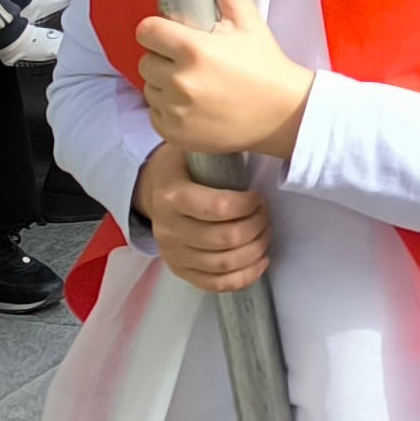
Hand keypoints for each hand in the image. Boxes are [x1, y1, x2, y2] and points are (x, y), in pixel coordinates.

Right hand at [134, 139, 272, 292]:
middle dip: (256, 227)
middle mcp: (168, 228)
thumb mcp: (192, 147)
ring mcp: (172, 253)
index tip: (258, 197)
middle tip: (266, 215)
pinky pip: (215, 284)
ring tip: (265, 233)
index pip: (217, 208)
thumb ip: (214, 144)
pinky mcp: (180, 270)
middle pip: (224, 239)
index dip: (247, 205)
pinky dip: (244, 277)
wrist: (153, 190)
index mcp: (172, 195)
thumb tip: (251, 136)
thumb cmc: (184, 166)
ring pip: (223, 264)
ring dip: (255, 250)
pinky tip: (261, 261)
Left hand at [135, 0, 314, 159]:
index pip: (147, 31)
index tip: (173, 35)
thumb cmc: (266, 66)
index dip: (158, 31)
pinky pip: (154, 114)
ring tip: (195, 84)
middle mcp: (180, 81)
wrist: (283, 114)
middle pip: (145, 60)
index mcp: (194, 49)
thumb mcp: (249, 21)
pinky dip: (168, 110)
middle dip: (163, 58)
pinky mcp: (175, 133)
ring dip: (164, 84)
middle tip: (191, 62)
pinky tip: (194, 105)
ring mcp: (176, 110)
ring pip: (149, 88)